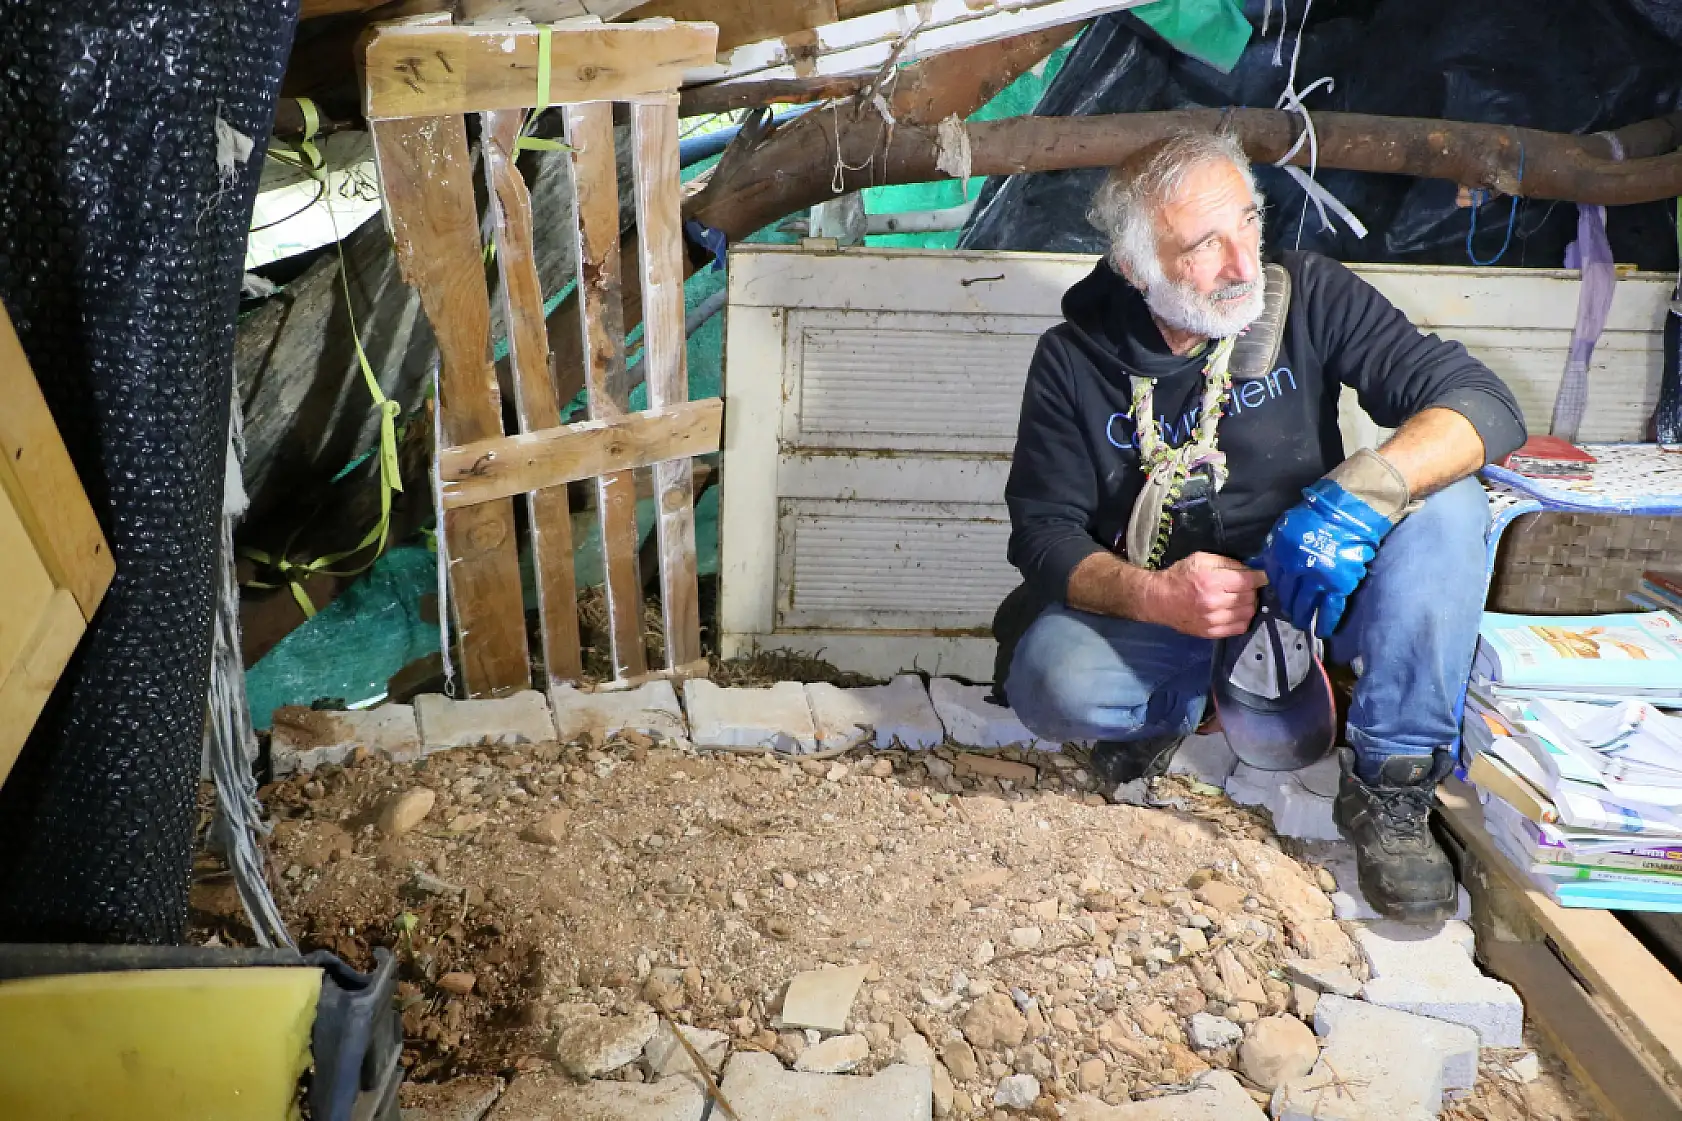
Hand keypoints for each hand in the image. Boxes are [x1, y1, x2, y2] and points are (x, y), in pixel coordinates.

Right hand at [1146, 552, 1268, 638]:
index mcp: (1211, 581)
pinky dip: (1243, 619)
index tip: (1262, 576)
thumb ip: (1228, 562)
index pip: (1248, 581)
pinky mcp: (1211, 632)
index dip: (1260, 577)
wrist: (1159, 599)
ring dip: (1249, 605)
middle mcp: (1214, 602)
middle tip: (1246, 586)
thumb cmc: (1180, 575)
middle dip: (1252, 590)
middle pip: (1250, 598)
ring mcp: (1213, 620)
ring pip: (1247, 614)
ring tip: (1241, 599)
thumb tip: (1250, 570)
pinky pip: (1239, 628)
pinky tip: (1236, 611)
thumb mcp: (1202, 559)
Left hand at [1254, 478, 1392, 636]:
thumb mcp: (1285, 528)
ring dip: (1304, 617)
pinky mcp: (1340, 584)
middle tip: (1290, 615)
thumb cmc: (1315, 516)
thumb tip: (1259, 564)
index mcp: (1283, 556)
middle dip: (1289, 607)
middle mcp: (1298, 571)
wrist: (1348, 512)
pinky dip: (1327, 621)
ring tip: (1303, 625)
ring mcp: (1319, 579)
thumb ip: (1273, 548)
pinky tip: (1323, 630)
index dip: (1278, 590)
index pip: (1275, 580)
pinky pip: (1331, 608)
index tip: (1280, 595)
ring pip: (1308, 605)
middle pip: (1290, 596)